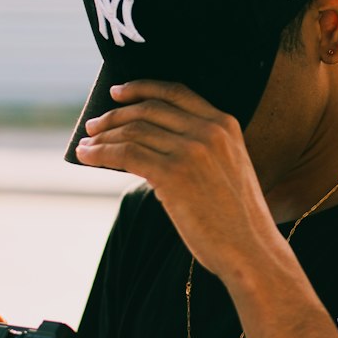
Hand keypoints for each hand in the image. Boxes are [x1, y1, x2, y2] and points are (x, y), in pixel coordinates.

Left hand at [75, 81, 278, 280]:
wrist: (252, 250)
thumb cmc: (237, 220)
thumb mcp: (227, 170)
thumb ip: (199, 150)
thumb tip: (148, 146)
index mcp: (225, 124)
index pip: (175, 92)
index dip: (141, 88)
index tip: (118, 93)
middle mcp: (208, 131)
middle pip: (148, 110)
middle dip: (115, 115)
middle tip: (93, 126)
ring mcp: (191, 151)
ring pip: (134, 131)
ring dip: (102, 137)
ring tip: (86, 145)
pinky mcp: (173, 175)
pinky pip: (126, 154)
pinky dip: (101, 153)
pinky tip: (87, 157)